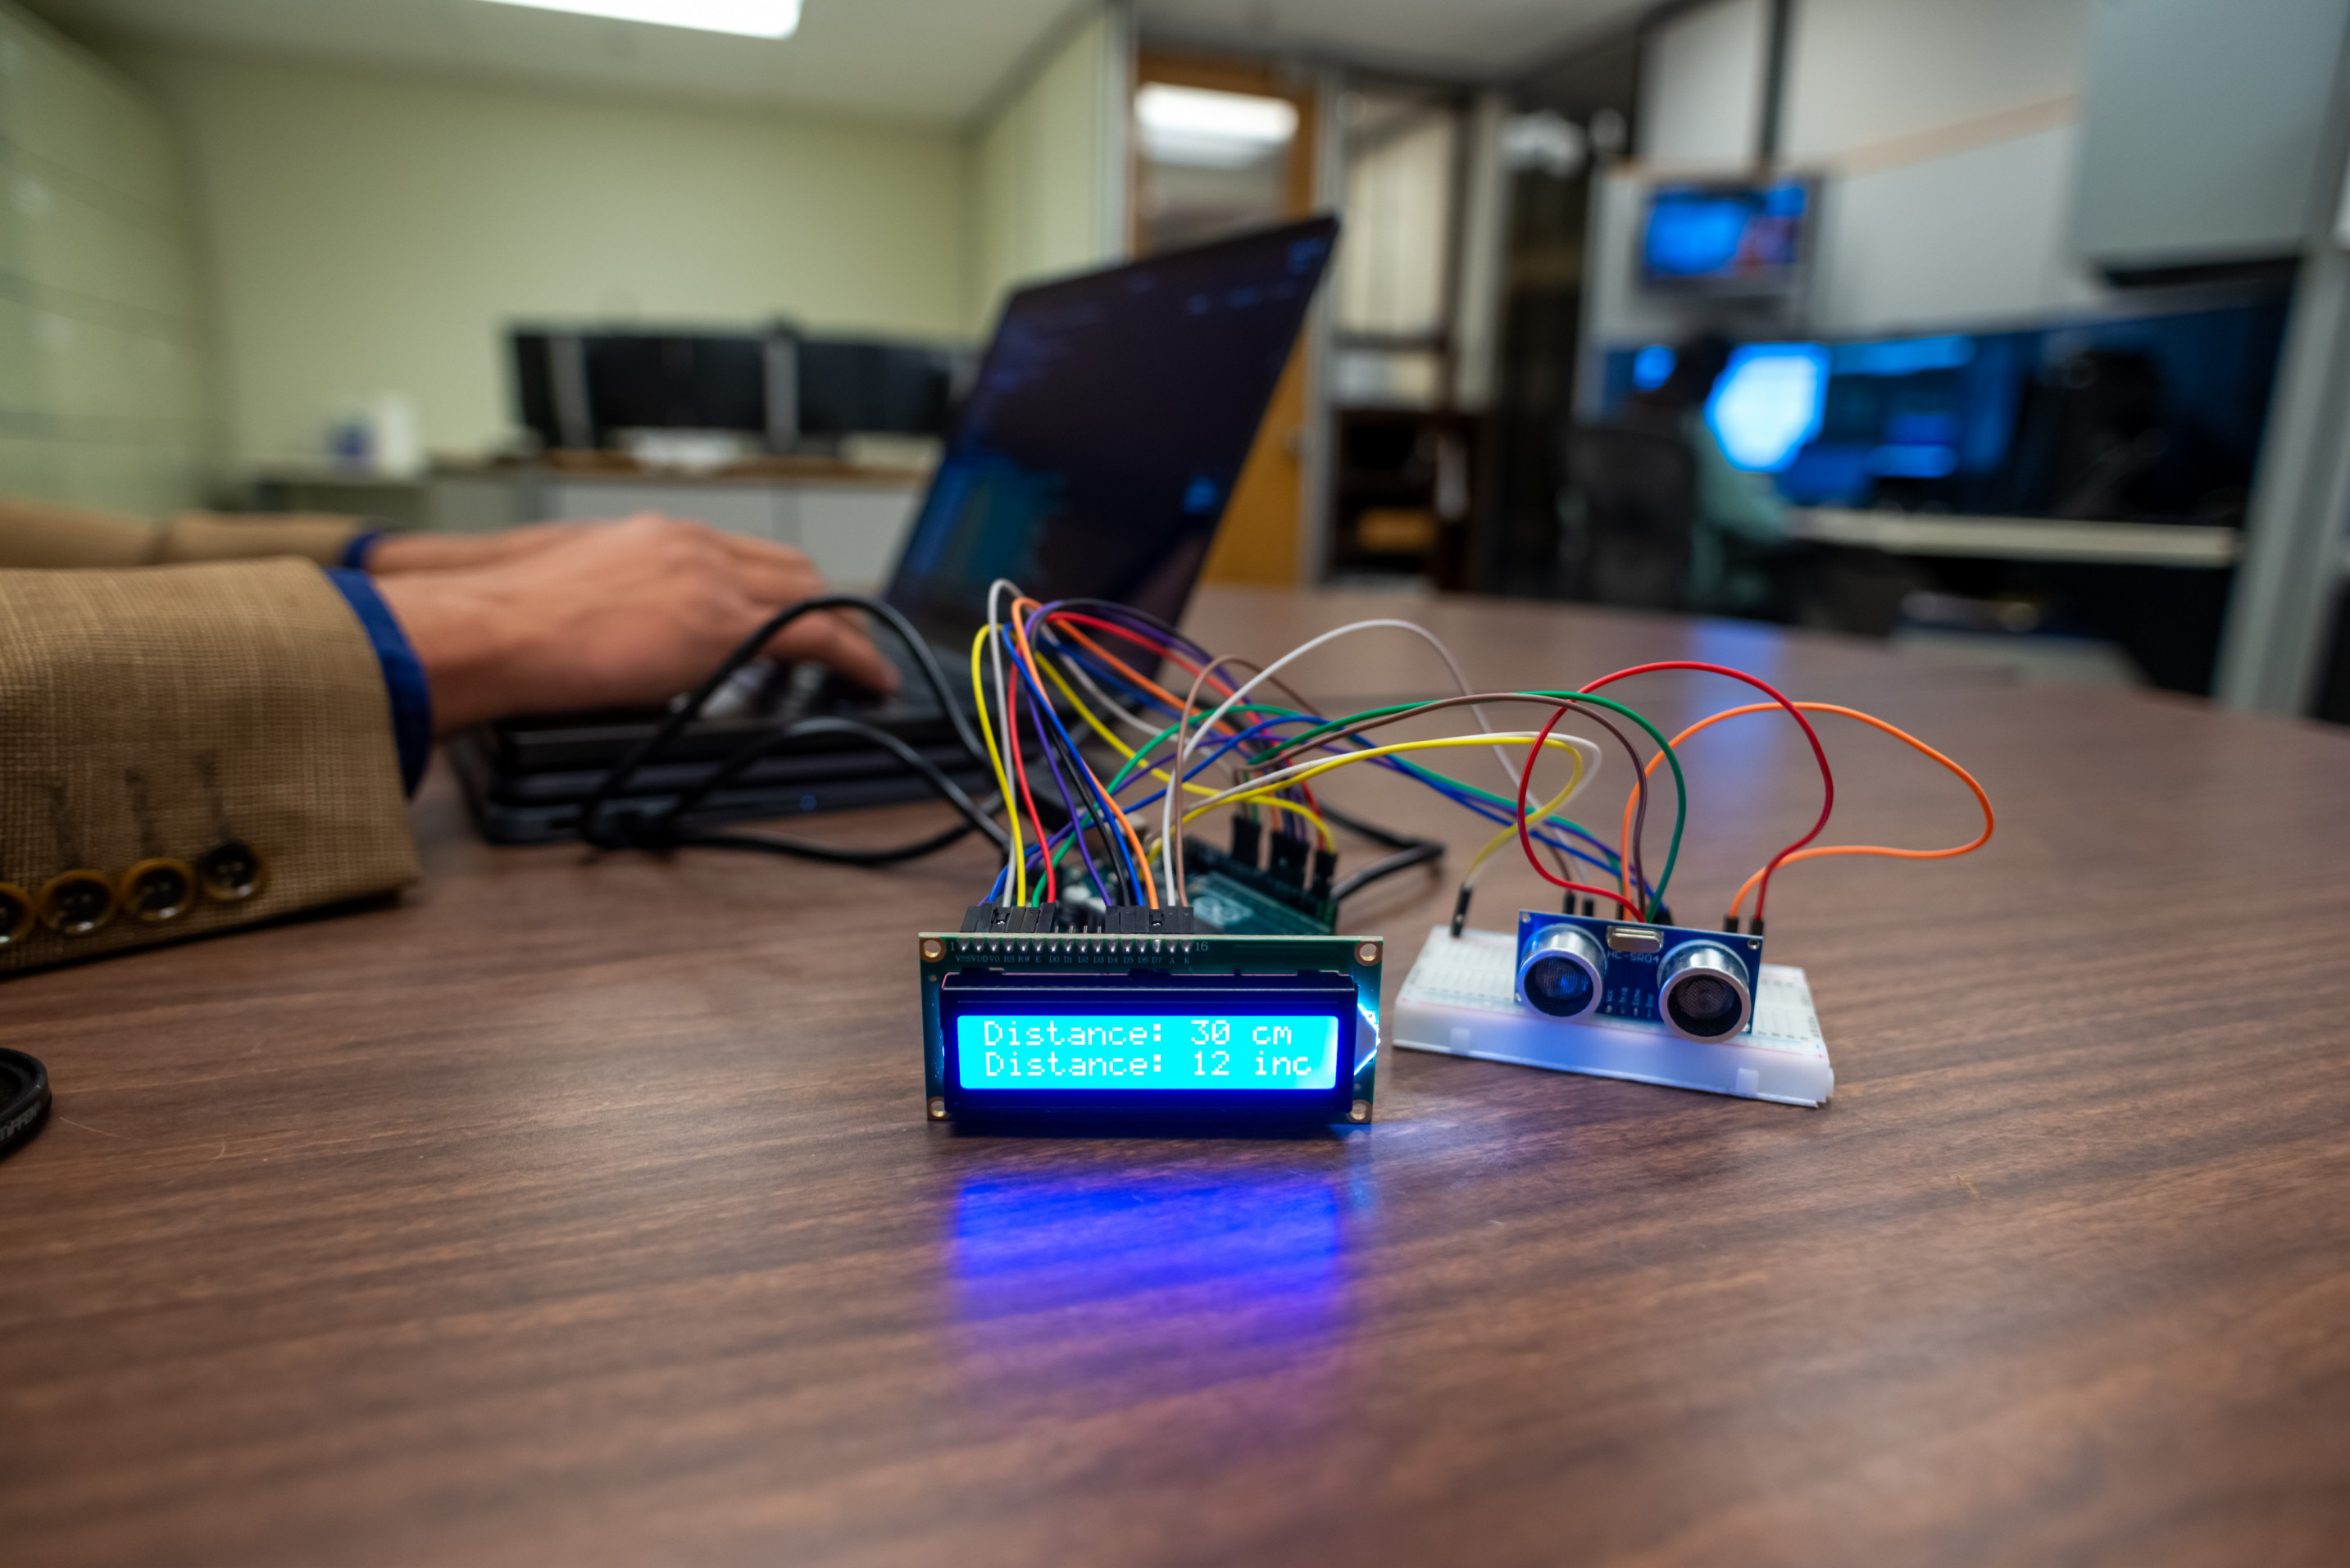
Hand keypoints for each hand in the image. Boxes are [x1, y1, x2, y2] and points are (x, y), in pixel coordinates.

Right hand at [373, 513, 897, 732]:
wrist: (486, 626)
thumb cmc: (498, 618)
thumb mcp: (559, 588)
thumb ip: (602, 602)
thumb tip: (605, 637)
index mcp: (649, 536)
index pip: (738, 552)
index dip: (777, 584)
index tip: (790, 604)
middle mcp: (688, 545)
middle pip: (788, 567)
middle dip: (821, 600)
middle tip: (839, 636)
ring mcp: (709, 580)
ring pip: (810, 593)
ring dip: (841, 628)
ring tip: (859, 663)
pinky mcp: (720, 626)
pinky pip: (816, 636)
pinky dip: (853, 657)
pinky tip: (870, 680)